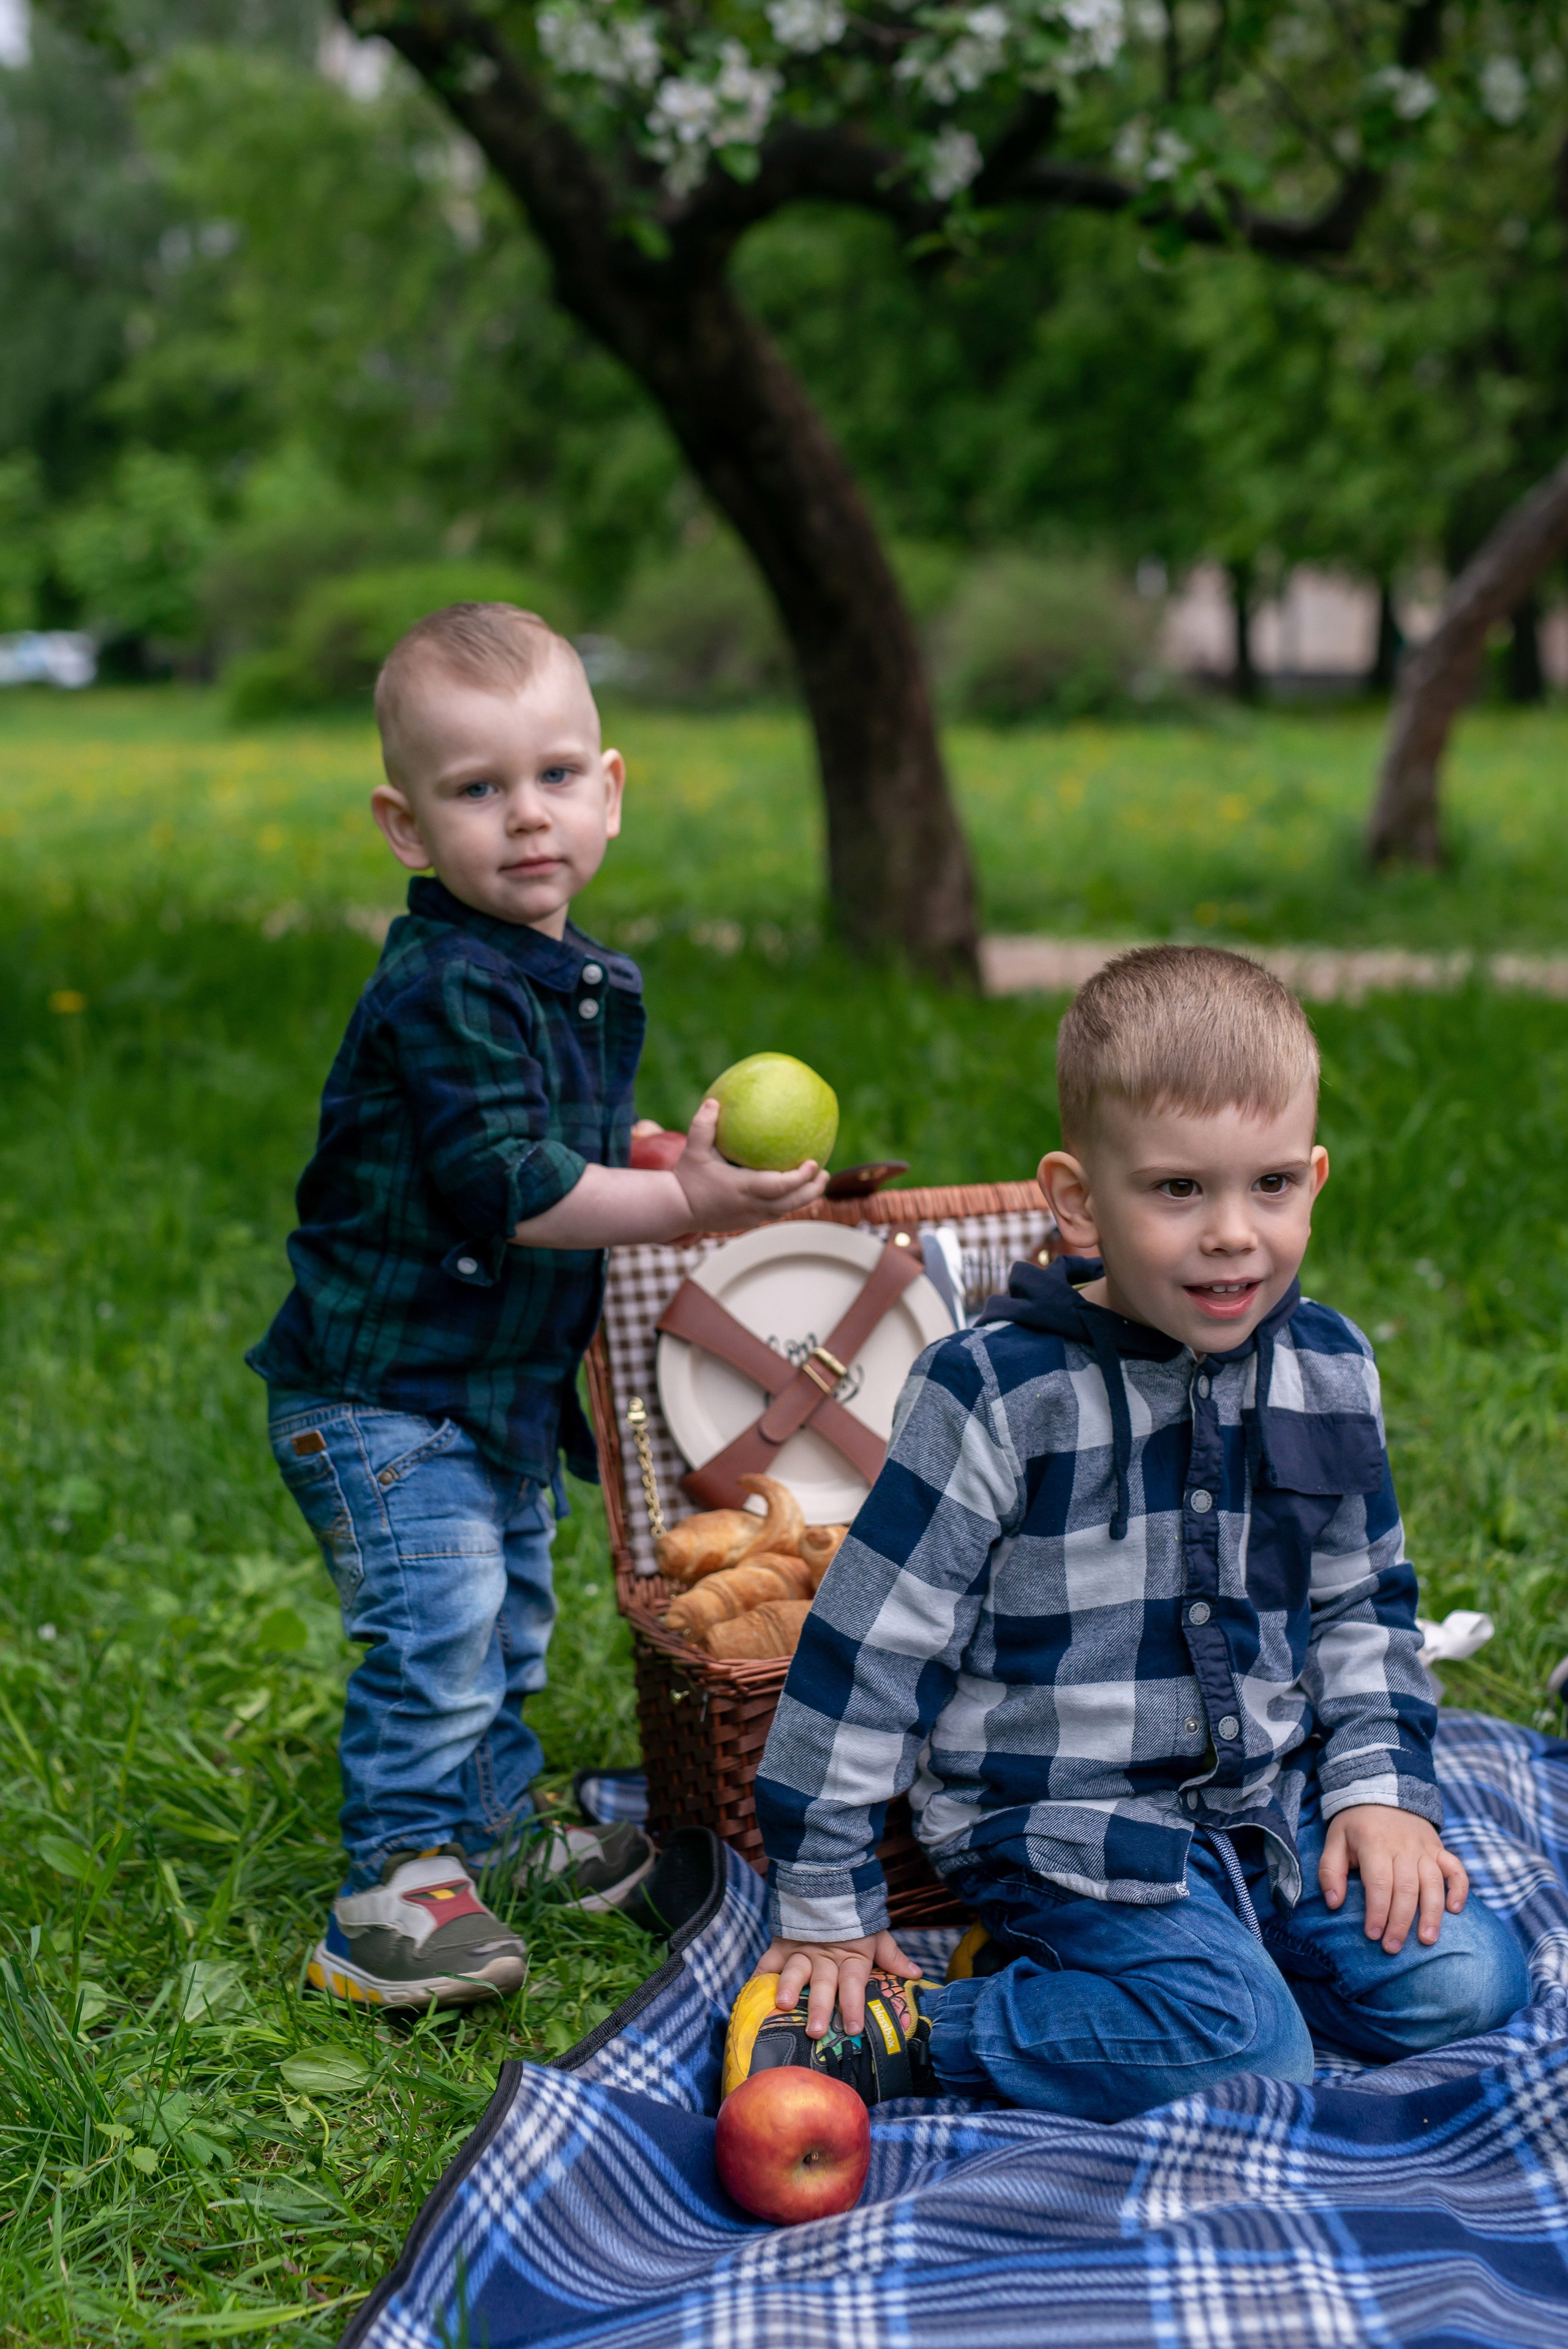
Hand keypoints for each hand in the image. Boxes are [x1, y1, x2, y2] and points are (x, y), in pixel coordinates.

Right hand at [673, 1098, 827, 1231]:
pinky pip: (773, 1213)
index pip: (781, 1186)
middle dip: (812, 1190)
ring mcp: (750, 1217)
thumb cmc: (686, 1178)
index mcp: (743, 1188)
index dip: (801, 1177)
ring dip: (803, 1198)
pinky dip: (787, 1202)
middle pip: (791, 1203)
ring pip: (785, 1211)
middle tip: (826, 1174)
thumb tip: (714, 1101)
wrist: (675, 1210)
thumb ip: (703, 1125)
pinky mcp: (746, 1222)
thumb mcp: (693, 1150)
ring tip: (817, 1183)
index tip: (814, 1163)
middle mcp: (751, 1206)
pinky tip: (793, 1190)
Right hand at [754, 1930, 922, 2038]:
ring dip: (789, 1987)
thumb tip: (917, 1974)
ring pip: (795, 1971)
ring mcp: (802, 1950)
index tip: (854, 2027)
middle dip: (820, 2007)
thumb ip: (892, 1956)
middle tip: (816, 2030)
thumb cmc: (854, 1919)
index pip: (854, 1983)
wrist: (828, 1883)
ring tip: (782, 2004)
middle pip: (824, 1984)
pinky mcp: (782, 1944)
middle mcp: (825, 1957)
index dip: (855, 2004)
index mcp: (851, 1956)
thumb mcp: (875, 1935)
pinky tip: (751, 1993)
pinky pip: (768, 1962)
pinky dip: (759, 1977)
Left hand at [1319, 1805, 1467, 1953]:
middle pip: (1406, 1889)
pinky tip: (1455, 1910)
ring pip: (1433, 1883)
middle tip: (1393, 1947)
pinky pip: (1456, 1869)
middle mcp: (1403, 1847)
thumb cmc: (1356, 1824)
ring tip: (1427, 1940)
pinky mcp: (1440, 1849)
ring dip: (1432, 1914)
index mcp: (1374, 1843)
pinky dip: (1459, 1889)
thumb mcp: (1334, 1840)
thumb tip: (1333, 1903)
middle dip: (1401, 1922)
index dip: (1377, 1911)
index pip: (1379, 1883)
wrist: (1384, 1789)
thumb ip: (1329, 1871)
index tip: (1372, 1935)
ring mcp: (1425, 1848)